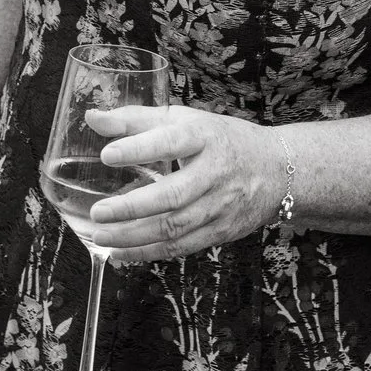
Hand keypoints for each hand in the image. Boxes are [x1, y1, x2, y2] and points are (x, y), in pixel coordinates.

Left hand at [84, 106, 291, 263]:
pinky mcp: (221, 230)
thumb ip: (136, 119)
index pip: (170, 142)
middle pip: (172, 194)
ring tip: (101, 236)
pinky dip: (150, 252)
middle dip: (132, 207)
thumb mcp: (184, 119)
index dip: (138, 148)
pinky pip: (182, 246)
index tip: (107, 155)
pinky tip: (122, 252)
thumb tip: (93, 118)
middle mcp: (213, 173)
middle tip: (99, 212)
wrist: (277, 169)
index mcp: (203, 137)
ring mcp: (220, 205)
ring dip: (135, 236)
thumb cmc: (221, 139)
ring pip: (175, 227)